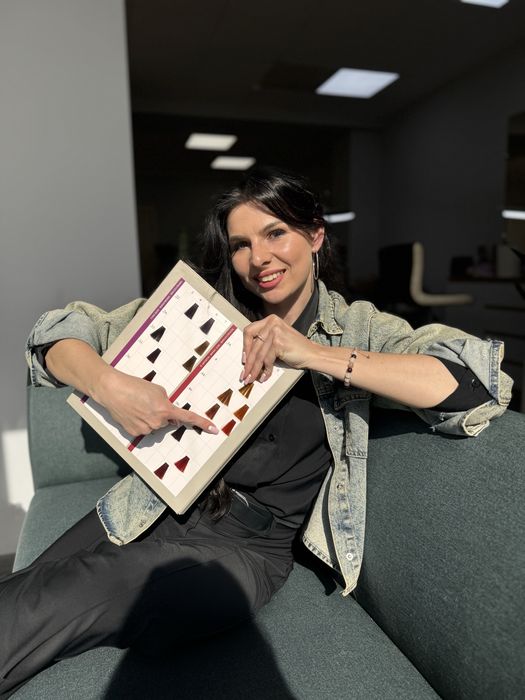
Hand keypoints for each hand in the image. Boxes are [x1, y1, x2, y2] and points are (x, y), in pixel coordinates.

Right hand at [93, 367, 218, 436]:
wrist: (112, 390)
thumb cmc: (135, 386)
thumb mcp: (157, 389)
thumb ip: (167, 402)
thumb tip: (171, 417)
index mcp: (165, 409)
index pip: (187, 417)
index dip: (202, 423)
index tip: (214, 429)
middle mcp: (157, 422)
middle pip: (167, 422)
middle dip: (162, 414)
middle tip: (148, 402)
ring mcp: (146, 429)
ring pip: (155, 426)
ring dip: (150, 418)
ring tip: (138, 405)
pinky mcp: (135, 433)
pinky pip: (144, 429)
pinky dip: (140, 422)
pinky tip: (132, 412)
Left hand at [240, 315, 316, 382]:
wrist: (312, 354)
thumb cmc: (295, 350)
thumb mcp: (276, 341)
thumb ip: (263, 343)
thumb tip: (247, 359)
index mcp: (270, 319)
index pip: (249, 331)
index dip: (245, 347)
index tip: (243, 360)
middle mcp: (272, 323)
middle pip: (253, 345)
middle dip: (248, 362)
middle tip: (245, 374)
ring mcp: (275, 331)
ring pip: (259, 354)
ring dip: (254, 369)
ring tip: (251, 378)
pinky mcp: (278, 342)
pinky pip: (267, 359)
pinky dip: (265, 370)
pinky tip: (265, 376)